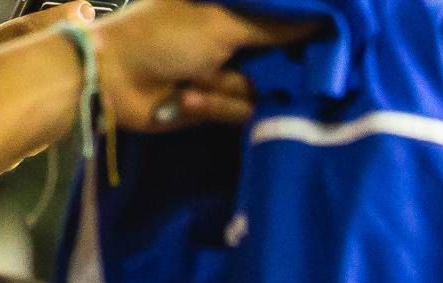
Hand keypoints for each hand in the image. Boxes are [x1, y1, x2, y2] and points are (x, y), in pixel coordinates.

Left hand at [94, 0, 305, 127]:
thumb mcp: (221, 25)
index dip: (303, 32)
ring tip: (195, 84)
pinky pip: (242, 113)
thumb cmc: (162, 38)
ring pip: (262, 91)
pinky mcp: (219, 106)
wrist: (114, 81)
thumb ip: (275, 26)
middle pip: (281, 60)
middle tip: (257, 71)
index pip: (279, 20)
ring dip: (228, 89)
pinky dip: (215, 106)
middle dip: (273, 70)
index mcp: (229, 10)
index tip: (329, 41)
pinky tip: (187, 98)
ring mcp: (226, 74)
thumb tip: (324, 19)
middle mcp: (232, 40)